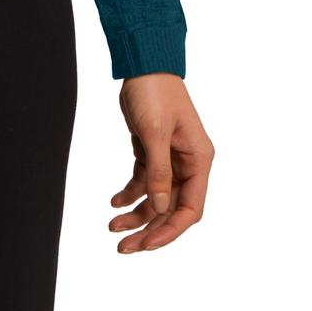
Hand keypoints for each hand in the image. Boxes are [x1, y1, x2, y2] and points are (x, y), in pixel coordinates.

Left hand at [109, 74, 213, 252]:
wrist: (143, 63)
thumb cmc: (154, 92)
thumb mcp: (154, 132)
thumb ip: (158, 172)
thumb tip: (161, 209)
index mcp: (199, 160)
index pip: (190, 208)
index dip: (171, 230)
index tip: (148, 245)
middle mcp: (188, 163)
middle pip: (172, 209)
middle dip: (149, 229)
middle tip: (124, 248)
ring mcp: (171, 159)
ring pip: (156, 199)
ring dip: (137, 215)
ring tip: (113, 229)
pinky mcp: (154, 152)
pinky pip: (144, 182)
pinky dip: (130, 194)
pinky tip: (114, 203)